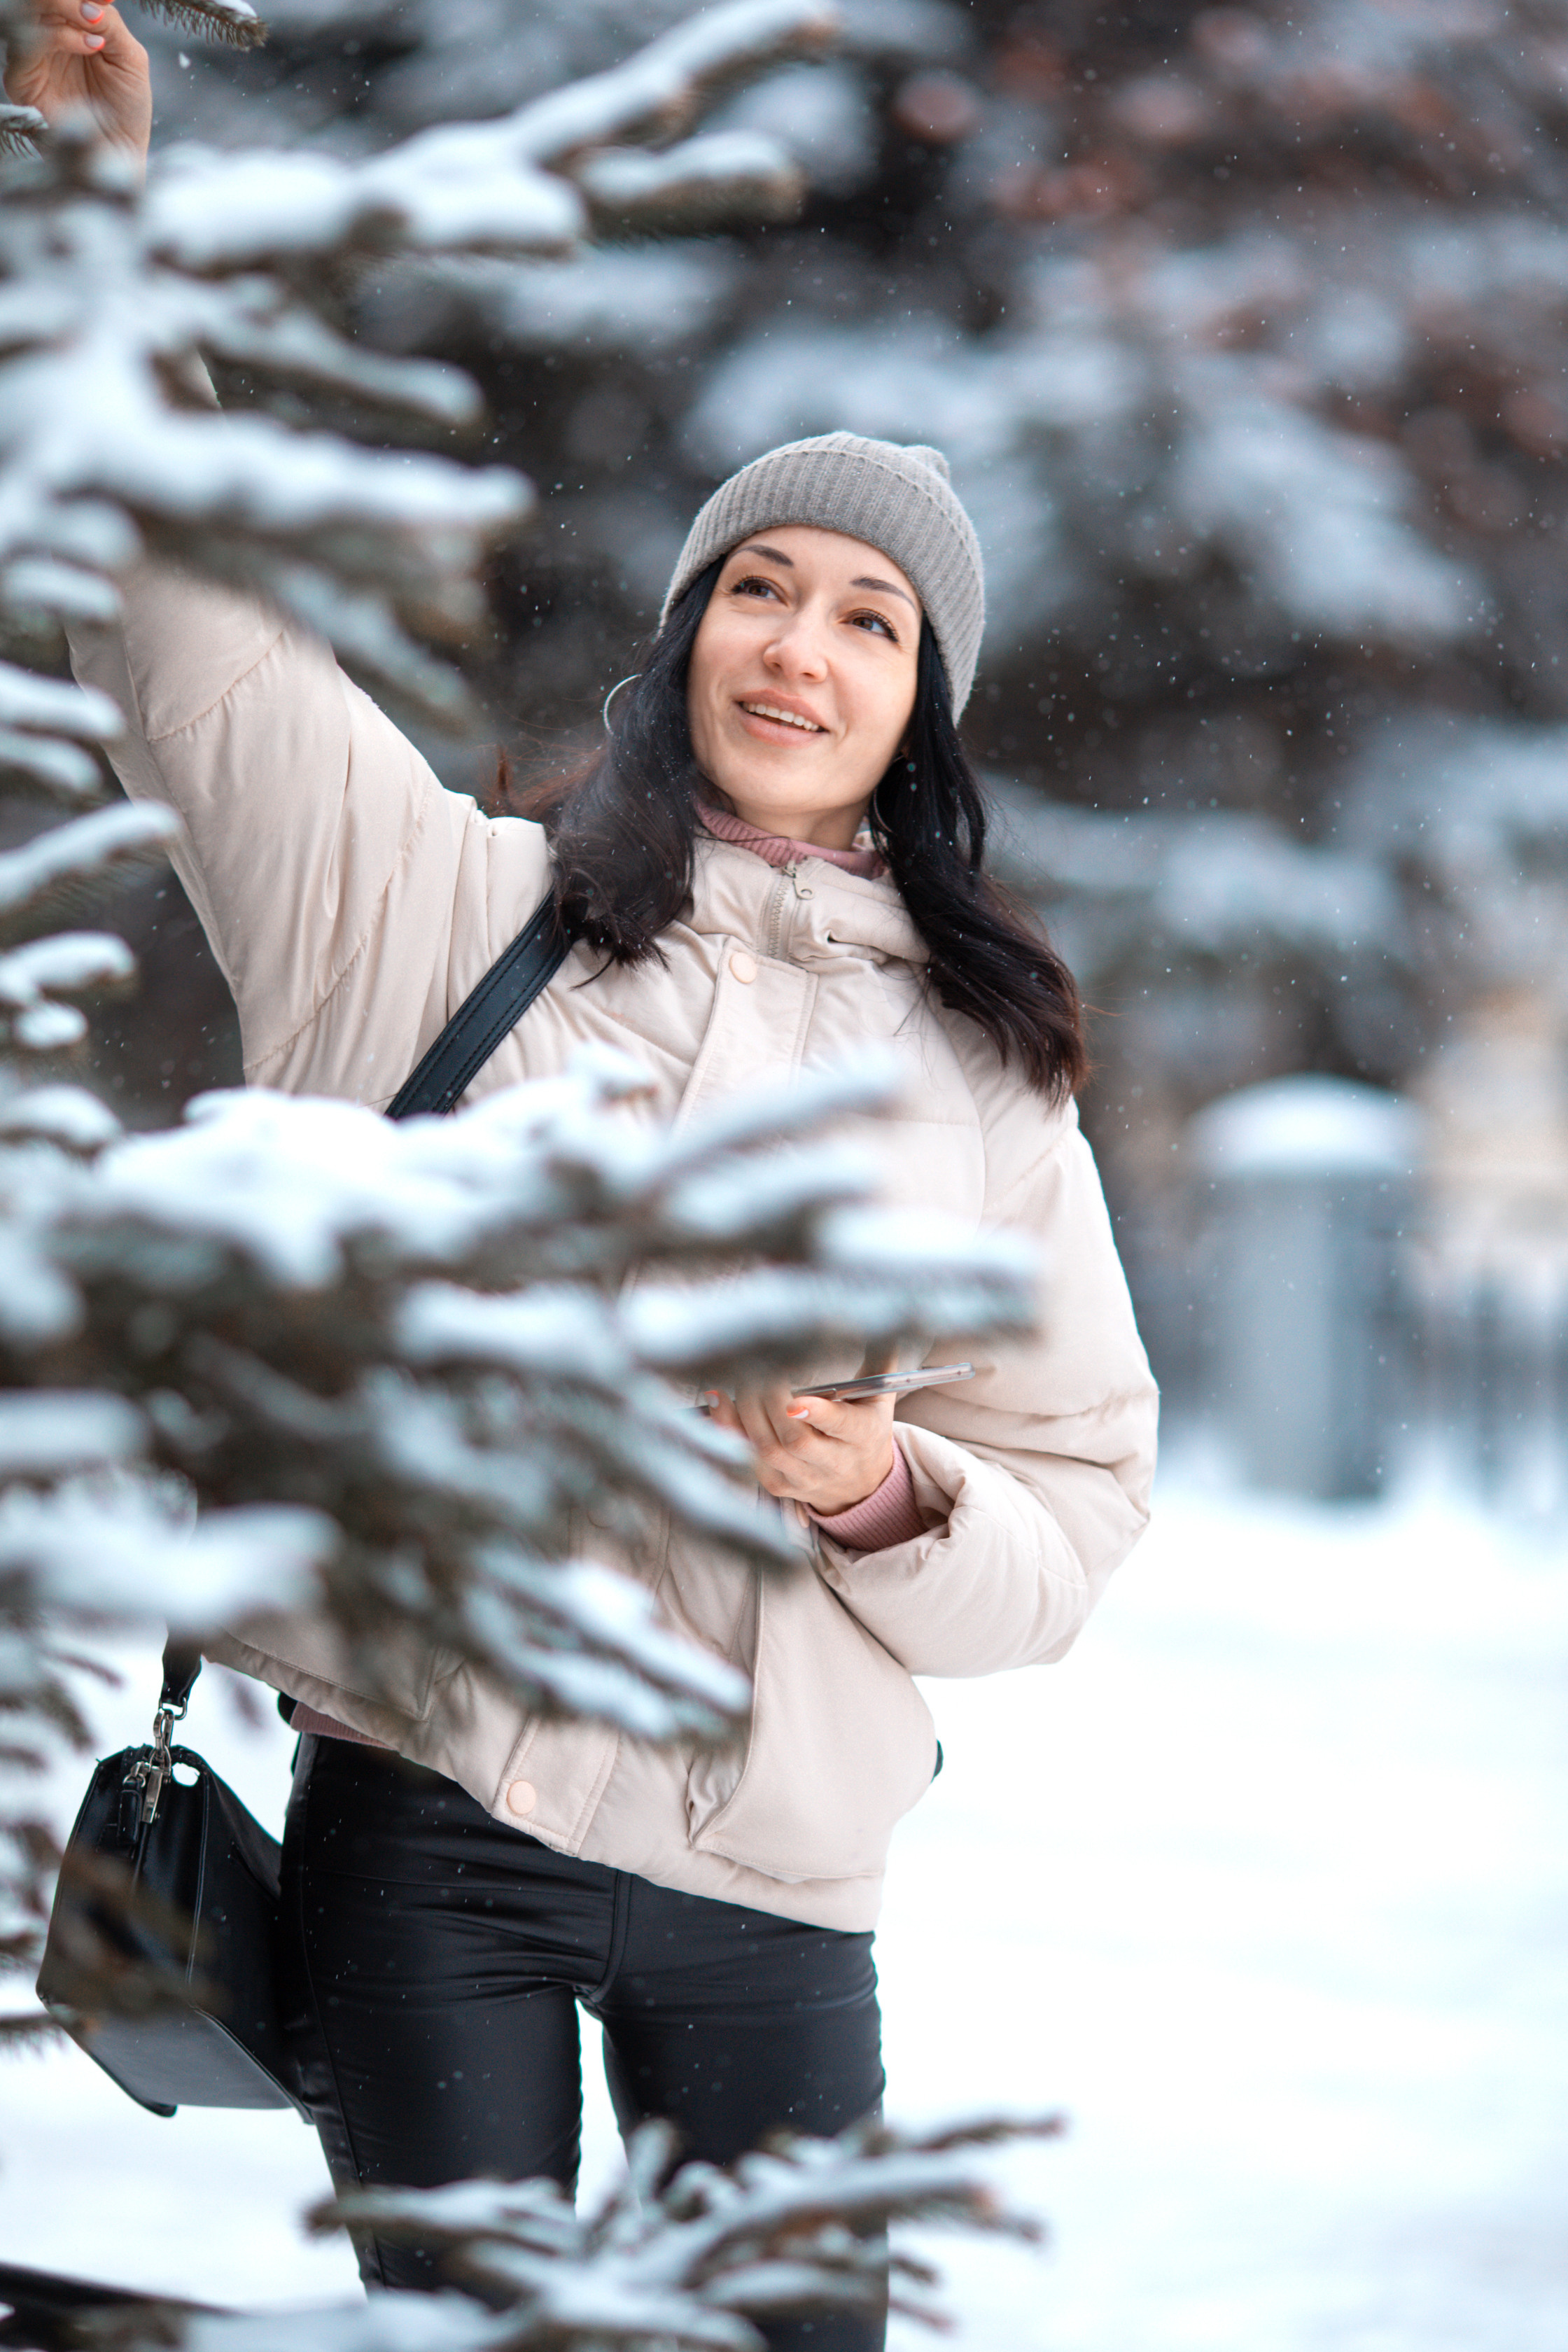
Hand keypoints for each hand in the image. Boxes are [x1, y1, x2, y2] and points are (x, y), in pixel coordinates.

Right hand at [5, 3, 151, 164]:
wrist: (121, 153)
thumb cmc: (127, 109)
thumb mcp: (129, 58)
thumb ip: (111, 24)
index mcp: (68, 27)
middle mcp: (45, 37)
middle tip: (99, 6)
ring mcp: (30, 56)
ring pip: (28, 11)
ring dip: (64, 6)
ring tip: (96, 23)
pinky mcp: (21, 79)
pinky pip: (25, 45)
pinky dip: (58, 36)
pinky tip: (89, 45)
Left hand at [705, 1379, 896, 1516]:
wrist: (858, 1484)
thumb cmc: (864, 1429)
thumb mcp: (879, 1398)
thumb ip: (880, 1364)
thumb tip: (885, 1326)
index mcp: (862, 1436)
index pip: (841, 1426)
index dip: (817, 1414)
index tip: (795, 1398)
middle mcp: (834, 1463)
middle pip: (795, 1438)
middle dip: (769, 1402)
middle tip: (753, 1369)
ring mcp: (804, 1478)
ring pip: (769, 1451)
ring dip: (744, 1415)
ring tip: (732, 1382)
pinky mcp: (780, 1486)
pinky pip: (750, 1462)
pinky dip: (730, 1432)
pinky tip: (719, 1403)